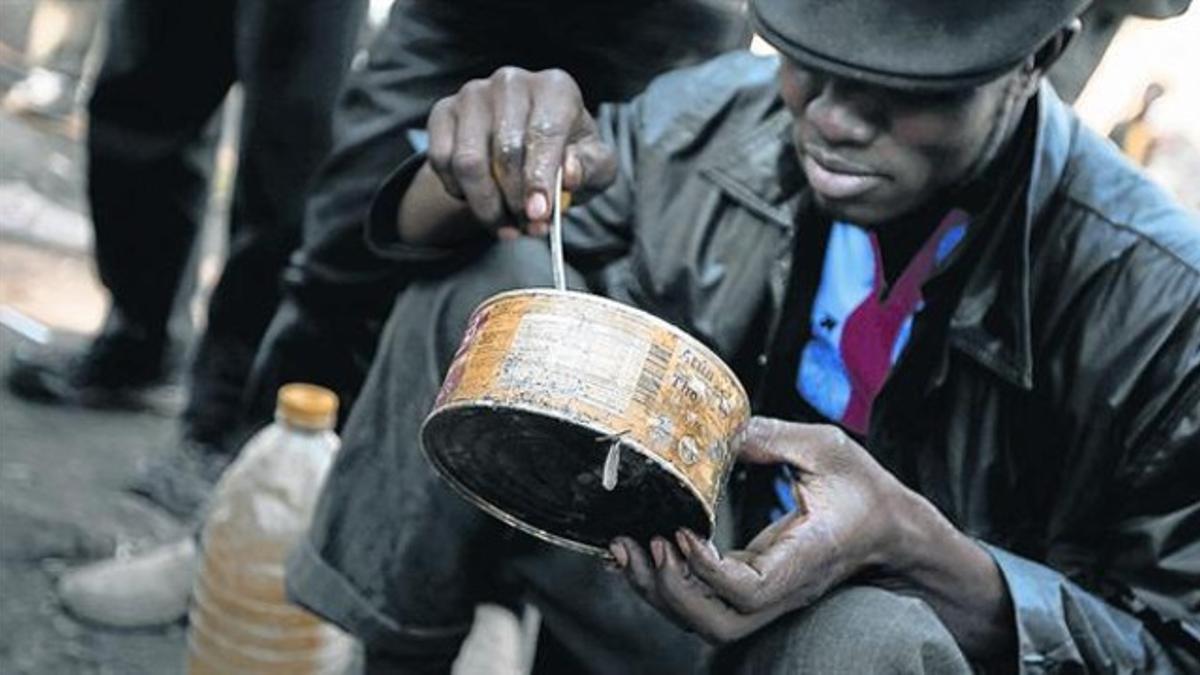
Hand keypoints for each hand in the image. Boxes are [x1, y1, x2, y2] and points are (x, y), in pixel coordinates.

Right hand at [425, 67, 616, 237]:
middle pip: (505, 151)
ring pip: (468, 161)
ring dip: (486, 205)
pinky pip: (442, 161)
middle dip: (515, 200)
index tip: (538, 215)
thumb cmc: (567, 155)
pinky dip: (459, 192)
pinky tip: (482, 199)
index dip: (540, 179)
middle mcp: (512, 82)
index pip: (544, 134)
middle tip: (526, 228)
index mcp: (555, 88)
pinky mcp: (443, 111)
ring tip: (506, 224)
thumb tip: (569, 174)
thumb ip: (590, 168)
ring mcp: (473, 94)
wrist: (526, 147)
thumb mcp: (594, 166)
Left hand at [609, 416, 1012, 657]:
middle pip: (719, 625)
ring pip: (705, 623)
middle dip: (671, 592)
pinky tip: (639, 551)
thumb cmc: (863, 491)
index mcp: (807, 556)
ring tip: (625, 548)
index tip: (685, 532)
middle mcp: (784, 588)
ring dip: (659, 591)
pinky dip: (666, 583)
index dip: (709, 571)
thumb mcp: (828, 448)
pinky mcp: (751, 586)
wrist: (890, 530)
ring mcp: (766, 594)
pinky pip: (703, 601)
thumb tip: (721, 429)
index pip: (752, 590)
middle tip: (644, 543)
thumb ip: (774, 437)